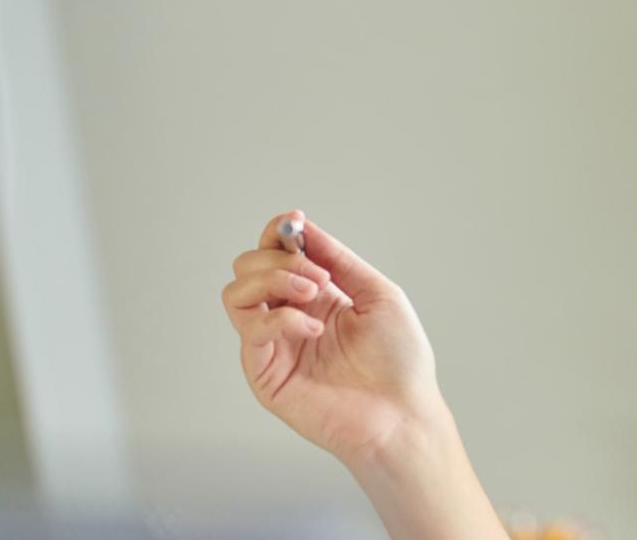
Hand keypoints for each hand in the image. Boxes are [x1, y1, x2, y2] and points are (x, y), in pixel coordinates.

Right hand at [222, 209, 447, 467]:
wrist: (402, 414)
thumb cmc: (400, 361)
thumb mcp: (378, 294)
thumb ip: (338, 259)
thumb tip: (302, 227)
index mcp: (317, 296)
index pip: (276, 253)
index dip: (278, 232)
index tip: (293, 221)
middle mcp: (289, 316)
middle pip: (248, 267)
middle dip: (277, 257)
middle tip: (317, 274)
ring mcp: (274, 344)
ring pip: (235, 293)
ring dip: (271, 279)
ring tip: (313, 293)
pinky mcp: (265, 373)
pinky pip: (251, 330)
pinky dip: (281, 318)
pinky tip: (315, 328)